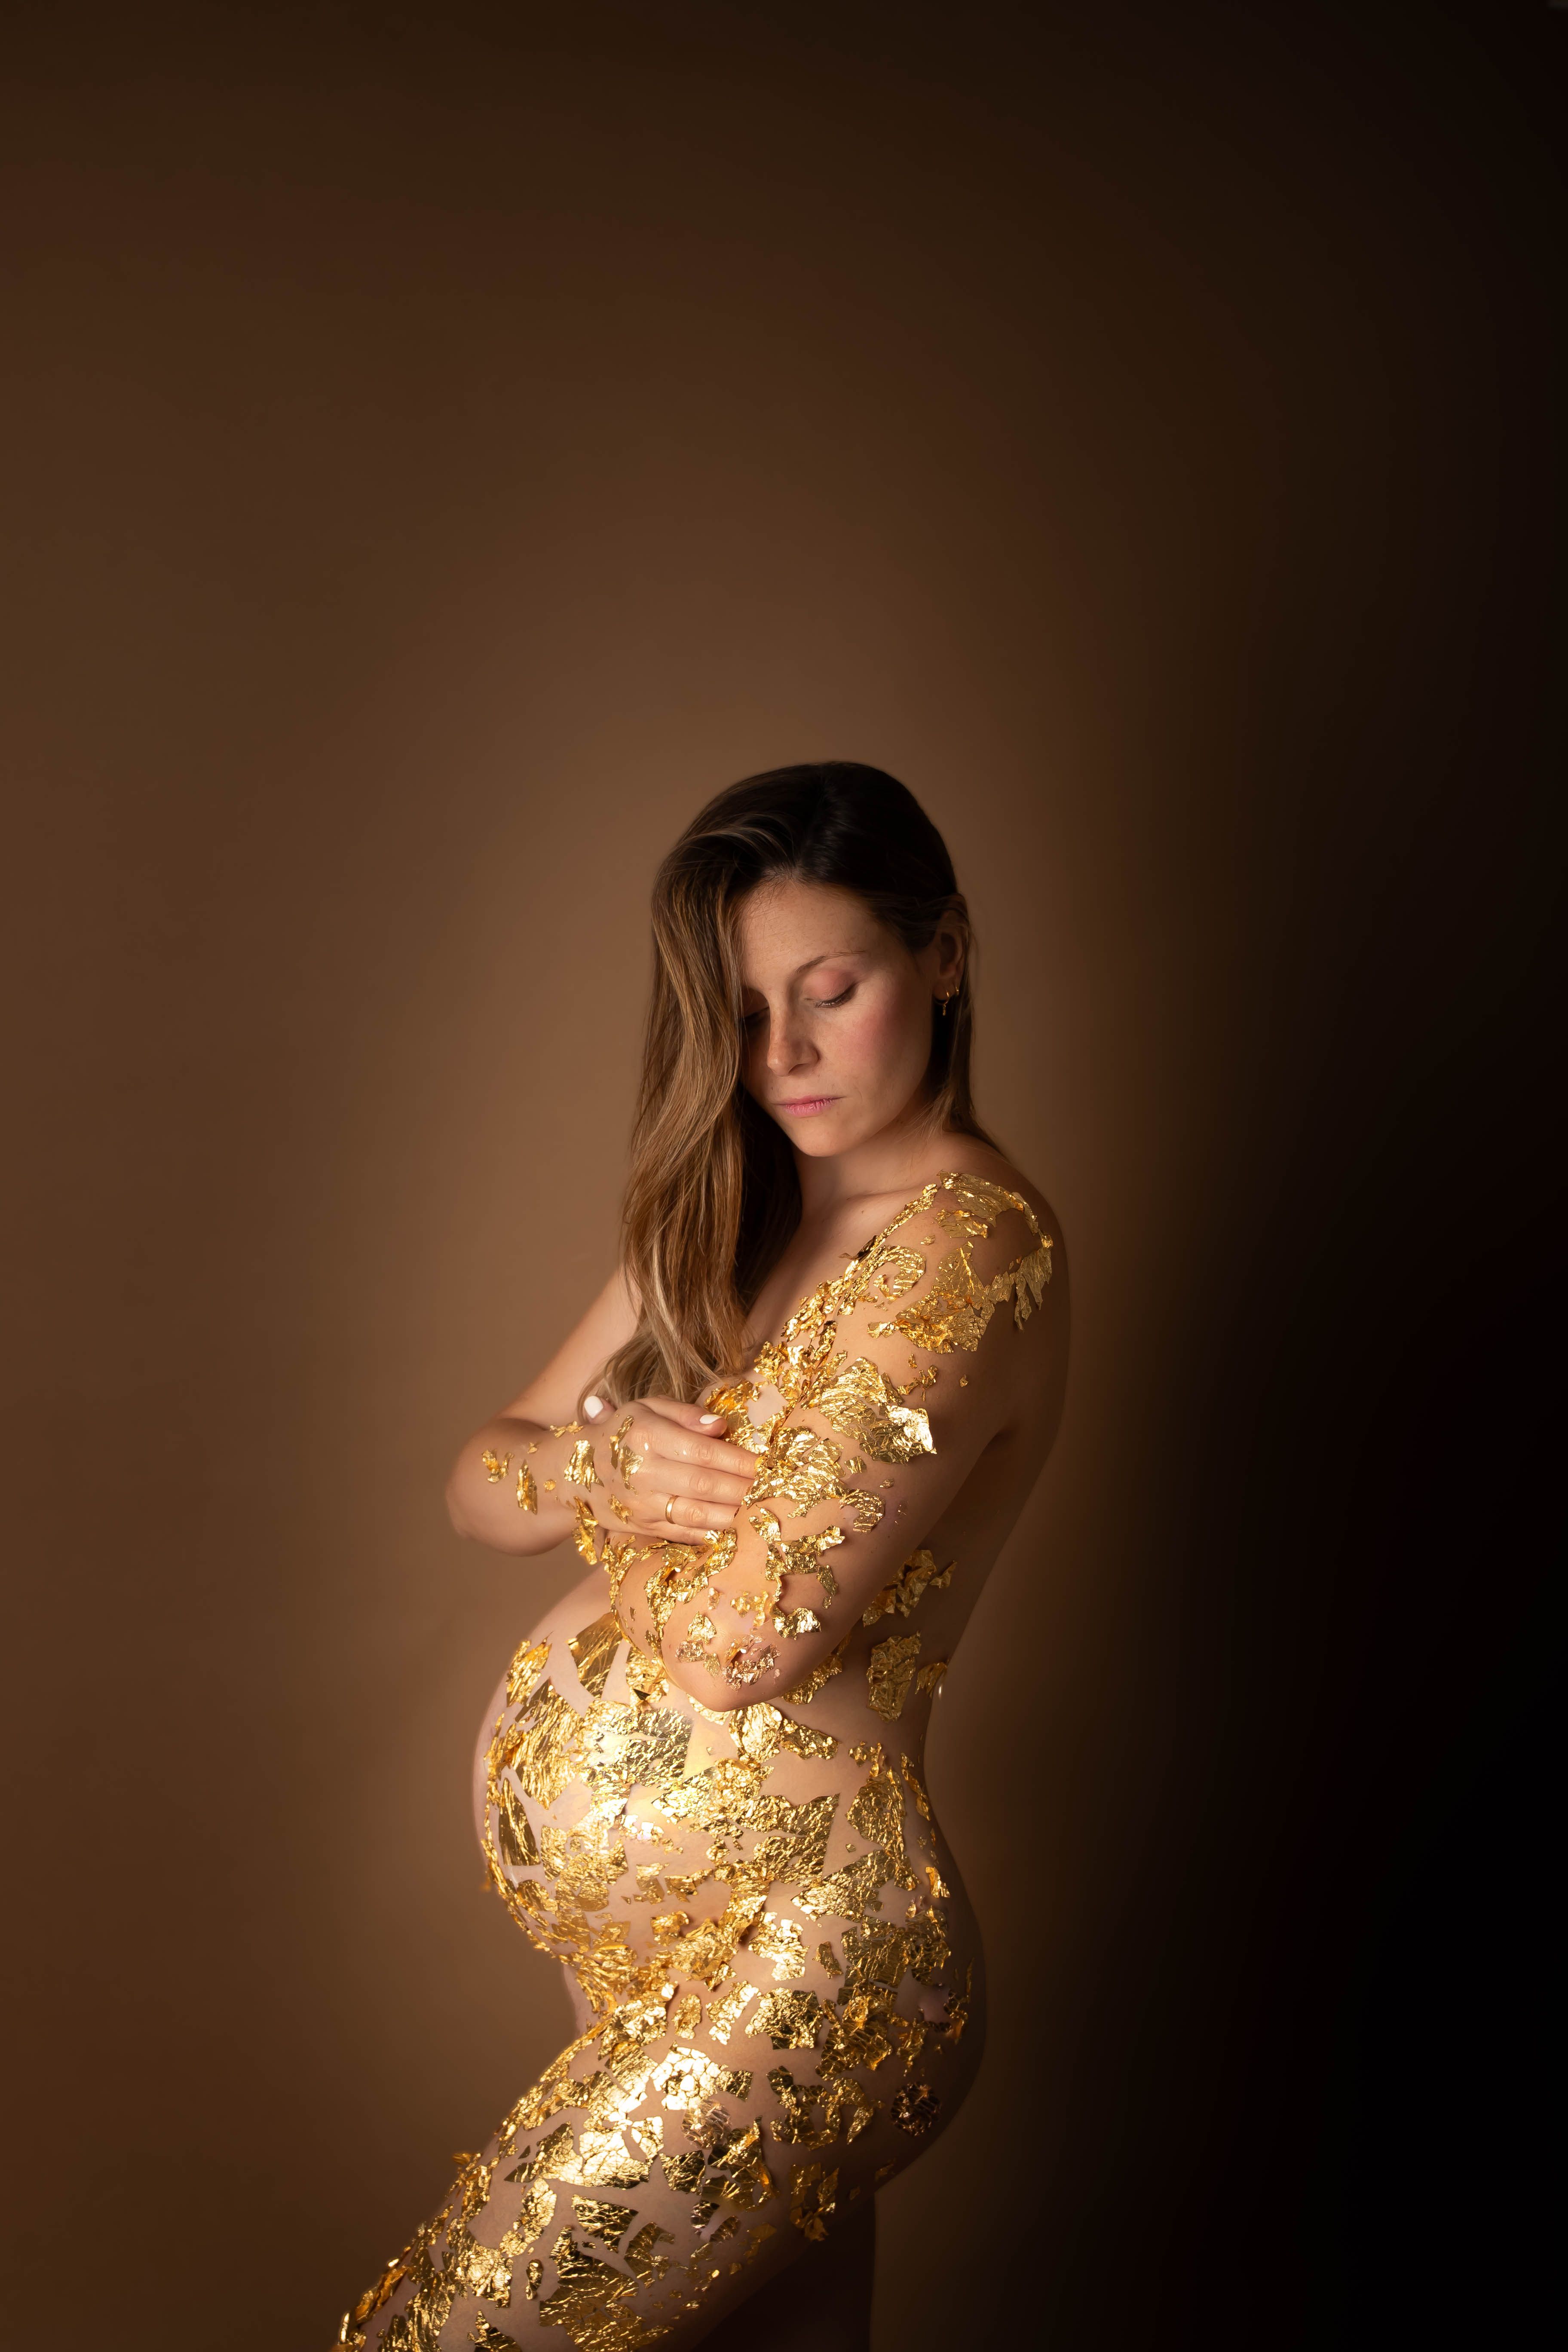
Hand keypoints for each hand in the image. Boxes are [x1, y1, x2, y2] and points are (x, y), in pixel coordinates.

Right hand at [582, 1392, 756, 1540]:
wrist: (576, 1470)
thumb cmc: (623, 1431)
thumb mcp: (647, 1408)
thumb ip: (685, 1414)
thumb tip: (720, 1425)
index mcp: (646, 1437)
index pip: (703, 1452)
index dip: (739, 1461)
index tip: (768, 1464)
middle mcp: (642, 1473)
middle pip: (705, 1485)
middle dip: (744, 1489)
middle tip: (775, 1490)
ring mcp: (641, 1505)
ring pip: (696, 1515)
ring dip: (734, 1515)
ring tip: (763, 1511)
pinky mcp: (641, 1527)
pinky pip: (682, 1535)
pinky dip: (712, 1535)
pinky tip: (737, 1531)